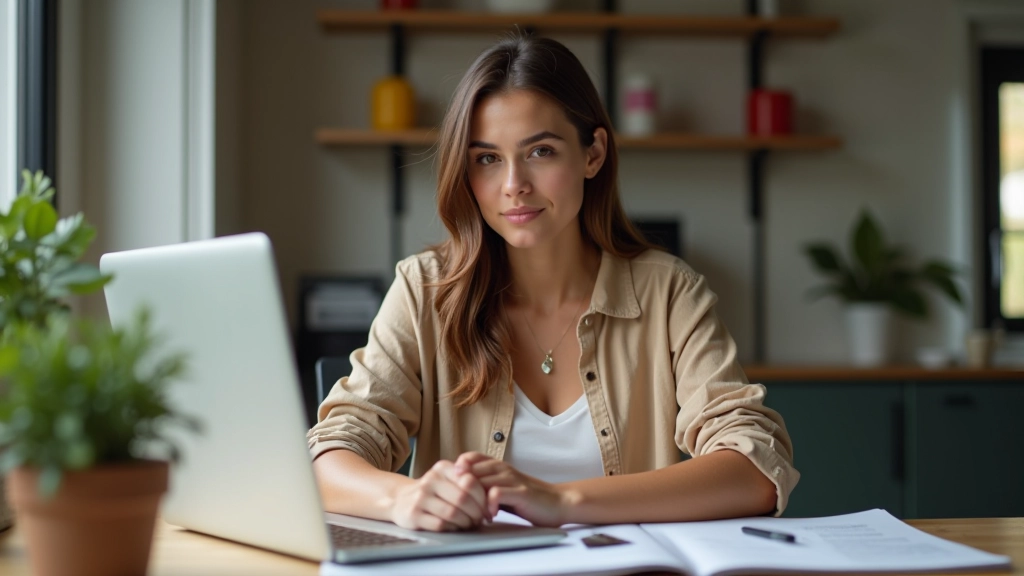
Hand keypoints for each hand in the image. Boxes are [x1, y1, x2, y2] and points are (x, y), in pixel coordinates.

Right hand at [389, 460, 490, 531]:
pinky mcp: (414, 515)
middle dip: (476, 512)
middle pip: (462, 498)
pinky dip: (452, 528)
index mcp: (442, 468)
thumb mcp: (446, 478)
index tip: (487, 507)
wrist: (401, 500)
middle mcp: (430, 480)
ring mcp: (420, 497)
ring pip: (452, 513)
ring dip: (465, 522)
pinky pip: (440, 524)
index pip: (470, 481)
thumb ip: (467, 481)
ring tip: (469, 524)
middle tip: (480, 519)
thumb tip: (490, 497)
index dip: (482, 497)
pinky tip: (455, 527)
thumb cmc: (433, 491)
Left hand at [455, 452, 569, 527]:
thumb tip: (458, 491)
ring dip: (473, 501)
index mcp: (497, 465)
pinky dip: (489, 506)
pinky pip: (495, 494)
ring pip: (479, 482)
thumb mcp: (502, 488)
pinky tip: (491, 516)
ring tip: (475, 515)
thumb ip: (483, 486)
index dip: (457, 472)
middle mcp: (503, 468)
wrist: (557, 502)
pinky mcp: (520, 492)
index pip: (468, 458)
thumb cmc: (526, 499)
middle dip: (462, 491)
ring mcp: (512, 479)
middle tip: (463, 508)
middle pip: (469, 471)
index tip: (457, 491)